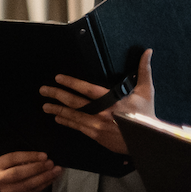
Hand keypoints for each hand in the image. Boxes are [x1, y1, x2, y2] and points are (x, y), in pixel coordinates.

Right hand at [0, 151, 61, 191]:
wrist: (12, 190)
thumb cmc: (16, 170)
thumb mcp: (16, 162)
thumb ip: (25, 158)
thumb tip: (44, 157)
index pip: (13, 158)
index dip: (29, 156)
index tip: (44, 155)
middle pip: (18, 173)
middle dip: (36, 168)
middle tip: (50, 163)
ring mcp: (7, 190)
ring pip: (27, 184)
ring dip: (44, 177)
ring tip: (55, 170)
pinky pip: (33, 191)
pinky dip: (45, 184)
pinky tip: (52, 178)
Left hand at [40, 48, 155, 156]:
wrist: (147, 140)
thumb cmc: (146, 114)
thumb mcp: (146, 91)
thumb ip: (144, 70)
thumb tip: (147, 51)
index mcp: (112, 100)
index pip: (87, 89)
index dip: (72, 83)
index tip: (58, 78)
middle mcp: (102, 112)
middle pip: (75, 102)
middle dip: (57, 95)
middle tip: (43, 90)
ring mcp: (97, 125)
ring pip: (73, 116)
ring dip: (57, 110)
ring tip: (45, 106)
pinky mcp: (96, 135)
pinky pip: (77, 127)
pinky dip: (67, 122)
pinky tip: (57, 118)